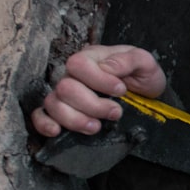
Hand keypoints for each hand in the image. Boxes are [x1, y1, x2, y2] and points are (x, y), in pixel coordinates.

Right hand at [31, 45, 166, 137]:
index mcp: (92, 58)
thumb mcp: (145, 63)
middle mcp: (74, 75)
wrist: (148, 97)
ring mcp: (66, 94)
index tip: (121, 90)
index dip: (98, 80)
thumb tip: (106, 67)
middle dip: (92, 105)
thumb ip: (129, 60)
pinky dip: (44, 123)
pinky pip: (40, 115)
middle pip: (65, 88)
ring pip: (53, 104)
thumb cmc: (143, 77)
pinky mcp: (63, 111)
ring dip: (75, 119)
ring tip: (97, 127)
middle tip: (115, 112)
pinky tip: (57, 131)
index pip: (78, 65)